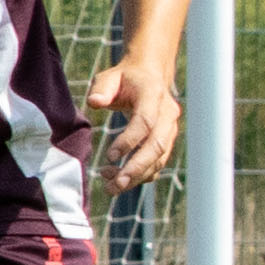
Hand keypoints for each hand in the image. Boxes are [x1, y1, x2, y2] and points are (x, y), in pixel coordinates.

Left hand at [85, 57, 182, 193]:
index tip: (109, 156)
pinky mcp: (166, 141)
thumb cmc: (124, 79)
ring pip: (159, 158)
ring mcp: (170, 129)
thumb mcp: (109, 77)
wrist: (149, 76)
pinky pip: (158, 162)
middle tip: (115, 184)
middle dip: (137, 167)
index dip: (129, 140)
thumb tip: (94, 102)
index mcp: (153, 95)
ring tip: (111, 187)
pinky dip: (141, 175)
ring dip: (137, 176)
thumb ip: (101, 88)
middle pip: (156, 145)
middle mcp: (167, 114)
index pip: (145, 122)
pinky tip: (118, 180)